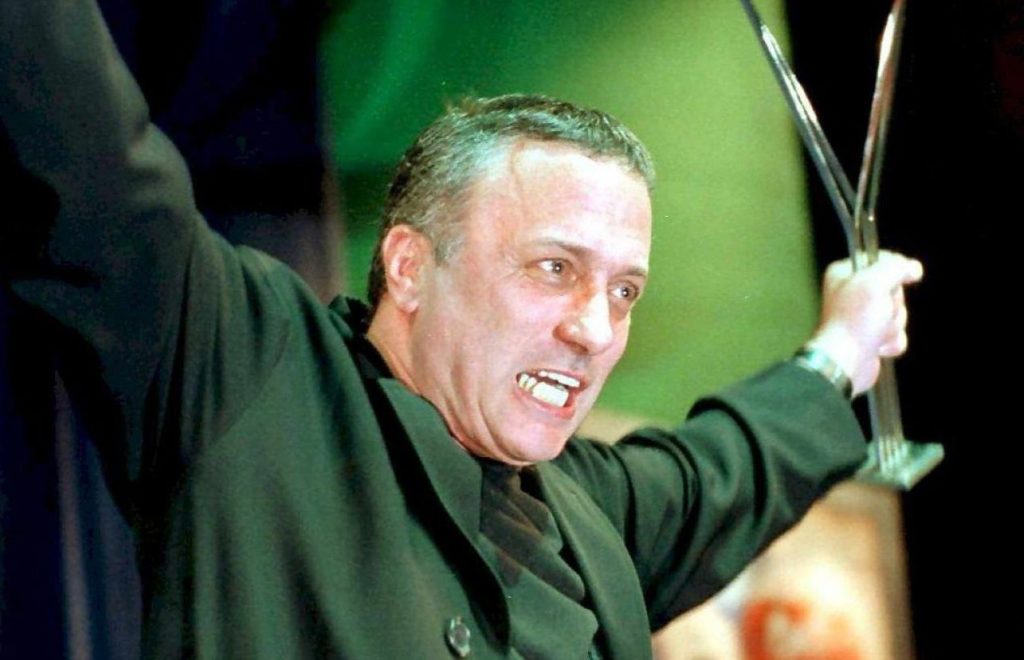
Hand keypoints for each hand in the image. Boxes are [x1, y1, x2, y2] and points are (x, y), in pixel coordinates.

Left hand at [805, 251, 923, 395]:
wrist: (845, 361)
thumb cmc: (854, 321)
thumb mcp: (875, 282)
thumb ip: (896, 267)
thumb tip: (913, 268)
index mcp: (845, 274)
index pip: (882, 259)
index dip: (894, 271)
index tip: (891, 282)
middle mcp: (853, 293)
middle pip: (895, 289)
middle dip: (893, 305)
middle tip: (878, 312)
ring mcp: (862, 316)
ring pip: (898, 313)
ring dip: (892, 325)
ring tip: (874, 332)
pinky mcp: (871, 336)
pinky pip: (897, 334)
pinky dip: (891, 341)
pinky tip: (877, 345)